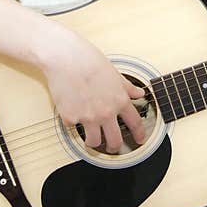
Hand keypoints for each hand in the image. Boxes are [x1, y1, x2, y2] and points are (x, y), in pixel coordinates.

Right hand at [38, 29, 147, 151]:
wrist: (66, 58)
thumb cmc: (89, 61)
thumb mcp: (114, 73)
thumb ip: (127, 87)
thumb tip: (139, 93)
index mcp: (119, 100)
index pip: (135, 123)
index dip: (139, 134)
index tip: (140, 139)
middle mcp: (106, 112)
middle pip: (115, 141)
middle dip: (115, 148)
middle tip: (112, 148)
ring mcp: (87, 117)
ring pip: (94, 142)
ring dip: (93, 142)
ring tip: (91, 138)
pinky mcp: (70, 118)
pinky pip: (72, 128)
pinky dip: (73, 123)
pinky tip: (72, 113)